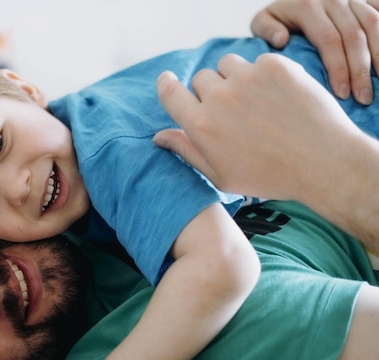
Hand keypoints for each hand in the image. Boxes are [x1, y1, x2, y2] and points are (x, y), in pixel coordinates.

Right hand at [153, 53, 359, 201]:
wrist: (323, 162)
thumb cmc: (269, 176)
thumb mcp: (220, 175)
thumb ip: (187, 151)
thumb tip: (158, 136)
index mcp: (200, 126)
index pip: (169, 92)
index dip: (167, 85)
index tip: (169, 81)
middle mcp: (219, 98)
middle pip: (200, 79)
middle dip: (210, 92)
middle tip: (232, 111)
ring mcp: (247, 79)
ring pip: (227, 65)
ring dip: (234, 78)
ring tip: (254, 101)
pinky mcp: (275, 66)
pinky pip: (257, 61)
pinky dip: (263, 75)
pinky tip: (277, 98)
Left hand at [251, 0, 378, 103]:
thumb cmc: (278, 18)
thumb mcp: (263, 20)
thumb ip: (266, 29)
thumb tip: (281, 41)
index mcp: (307, 5)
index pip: (328, 40)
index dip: (338, 68)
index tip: (341, 94)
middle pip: (354, 36)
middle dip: (360, 71)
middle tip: (363, 99)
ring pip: (374, 25)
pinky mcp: (365, 0)